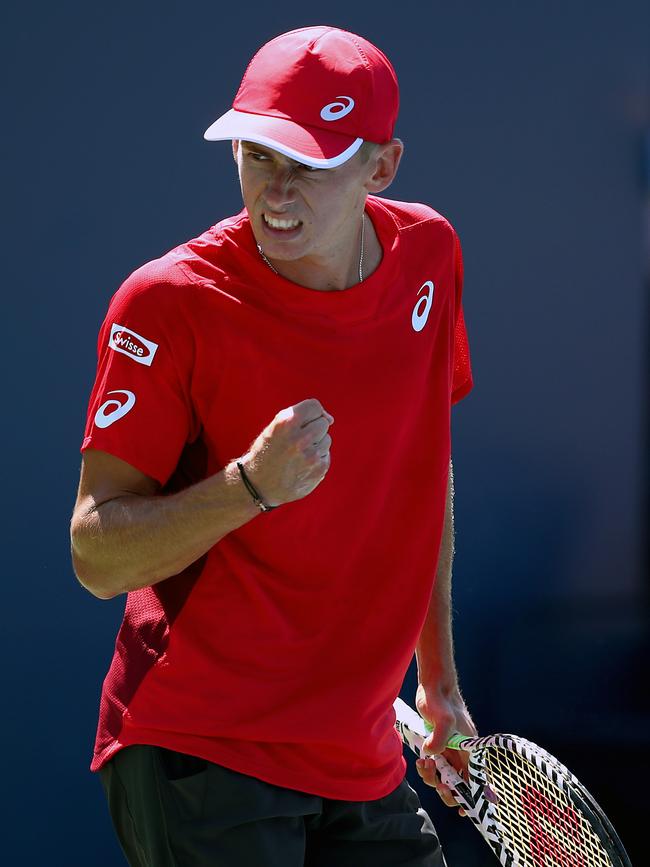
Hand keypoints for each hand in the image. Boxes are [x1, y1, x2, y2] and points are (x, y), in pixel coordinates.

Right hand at [240, 398, 333, 506]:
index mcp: (286, 423)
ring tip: (297, 455)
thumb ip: (301, 415)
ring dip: (316, 444)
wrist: (258, 485)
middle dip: (313, 429)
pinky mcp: (319, 470)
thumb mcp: (275, 426)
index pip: (314, 406)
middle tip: (297, 441)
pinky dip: (317, 459)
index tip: (301, 423)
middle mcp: (299, 439)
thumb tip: (330, 418)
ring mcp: (311, 456)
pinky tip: (301, 465)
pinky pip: (326, 455)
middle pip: (323, 423)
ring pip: (327, 439)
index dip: (309, 414)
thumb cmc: (268, 450)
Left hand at [414, 682, 476, 815]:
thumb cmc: (441, 701)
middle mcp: (463, 753)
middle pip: (459, 784)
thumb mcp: (445, 719)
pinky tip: (421, 761)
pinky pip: (434, 766)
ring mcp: (450, 751)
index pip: (477, 781)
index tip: (464, 809)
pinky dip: (427, 768)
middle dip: (448, 790)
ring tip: (424, 765)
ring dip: (433, 777)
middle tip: (439, 785)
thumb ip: (440, 739)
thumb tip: (432, 756)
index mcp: (471, 750)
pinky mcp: (438, 746)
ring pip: (444, 776)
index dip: (473, 798)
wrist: (432, 687)